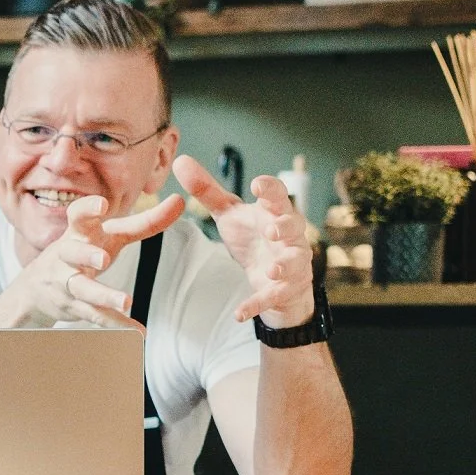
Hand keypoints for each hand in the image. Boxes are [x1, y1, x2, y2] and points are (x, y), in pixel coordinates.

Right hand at [0, 191, 185, 329]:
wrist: (34, 289)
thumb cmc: (83, 251)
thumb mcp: (110, 234)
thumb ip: (145, 221)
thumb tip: (179, 201)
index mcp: (78, 233)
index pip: (77, 216)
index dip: (87, 209)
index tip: (102, 205)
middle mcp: (67, 256)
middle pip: (71, 252)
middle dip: (86, 255)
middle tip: (103, 259)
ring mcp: (66, 283)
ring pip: (82, 289)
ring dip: (103, 295)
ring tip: (126, 301)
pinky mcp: (72, 307)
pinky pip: (94, 315)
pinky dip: (116, 324)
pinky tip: (136, 331)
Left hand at [173, 155, 313, 327]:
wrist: (274, 277)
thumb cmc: (254, 236)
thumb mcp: (229, 214)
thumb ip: (207, 190)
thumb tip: (180, 161)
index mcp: (274, 213)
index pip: (278, 196)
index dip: (271, 190)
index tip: (257, 185)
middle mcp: (288, 236)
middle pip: (294, 226)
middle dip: (286, 226)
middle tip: (272, 228)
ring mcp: (291, 263)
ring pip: (295, 262)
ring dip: (285, 265)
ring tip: (273, 270)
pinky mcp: (285, 289)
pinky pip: (272, 297)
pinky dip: (257, 304)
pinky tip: (240, 314)